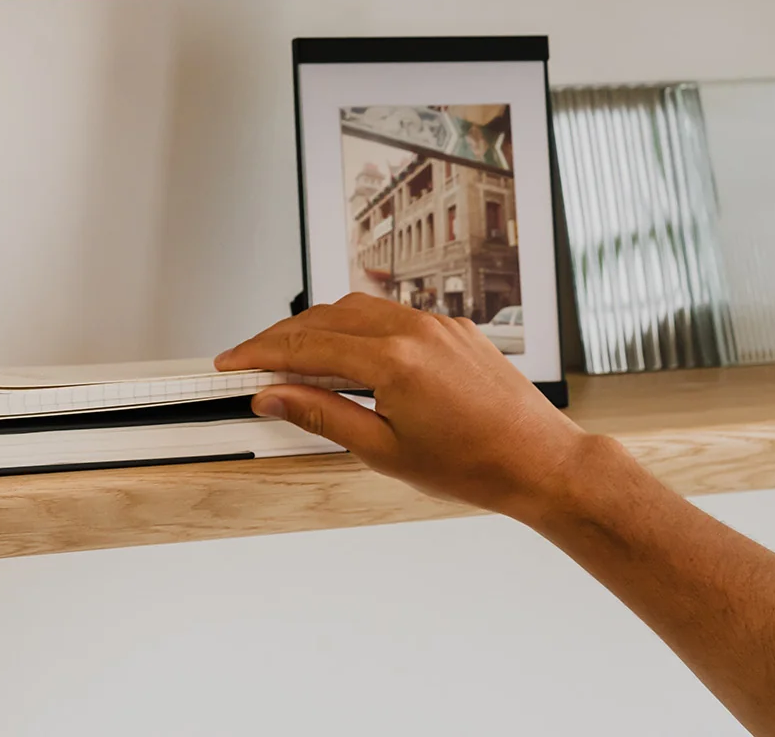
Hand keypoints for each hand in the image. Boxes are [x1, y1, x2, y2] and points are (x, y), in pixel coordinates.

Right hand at [216, 293, 602, 522]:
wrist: (542, 463)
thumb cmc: (476, 465)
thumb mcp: (385, 450)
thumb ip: (322, 414)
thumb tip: (274, 396)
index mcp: (392, 360)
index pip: (304, 346)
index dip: (258, 354)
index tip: (232, 363)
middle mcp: (413, 330)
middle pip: (323, 317)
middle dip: (280, 337)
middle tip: (253, 362)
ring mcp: (436, 324)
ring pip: (356, 308)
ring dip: (317, 327)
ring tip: (294, 357)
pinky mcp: (453, 327)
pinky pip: (391, 313)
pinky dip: (358, 326)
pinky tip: (350, 352)